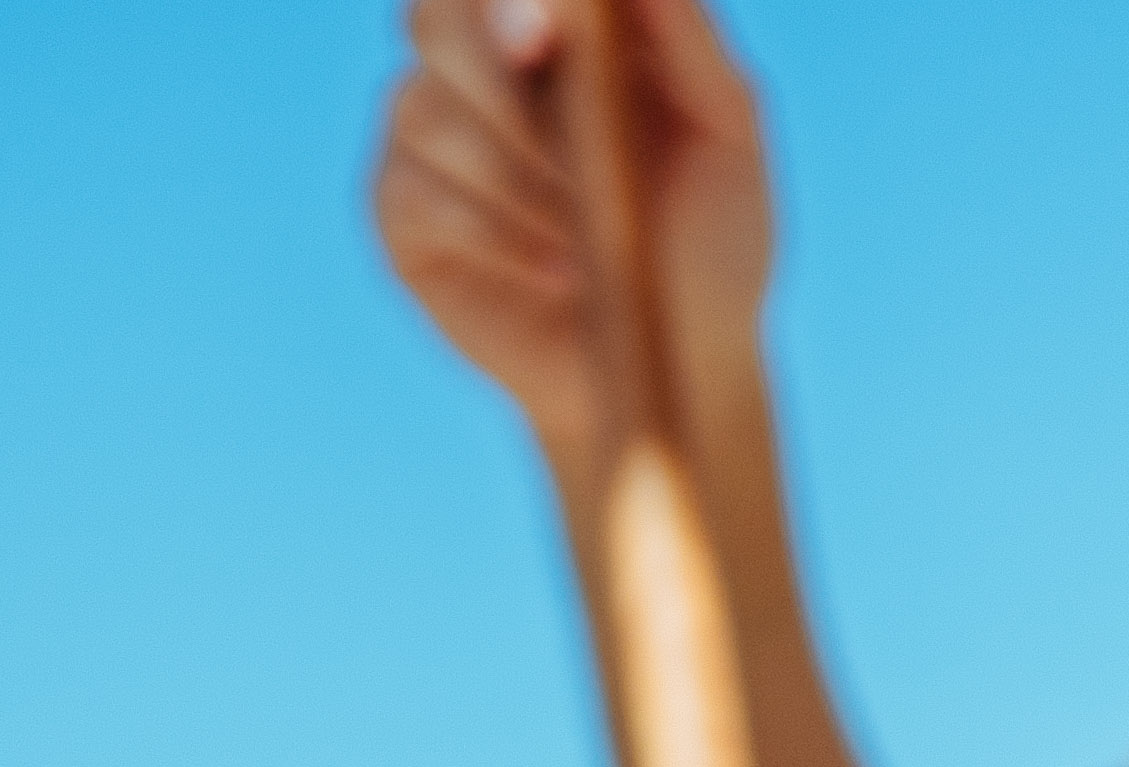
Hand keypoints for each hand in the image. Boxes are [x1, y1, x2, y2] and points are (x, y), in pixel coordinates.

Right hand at [371, 0, 778, 462]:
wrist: (677, 370)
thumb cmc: (711, 237)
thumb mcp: (727, 126)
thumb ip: (684, 30)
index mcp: (556, 22)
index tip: (544, 34)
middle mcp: (480, 60)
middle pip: (432, 15)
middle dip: (502, 81)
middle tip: (576, 150)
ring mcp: (430, 133)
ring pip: (426, 111)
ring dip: (518, 177)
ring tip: (590, 235)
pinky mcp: (402, 214)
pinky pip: (417, 194)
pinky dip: (496, 233)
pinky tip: (559, 271)